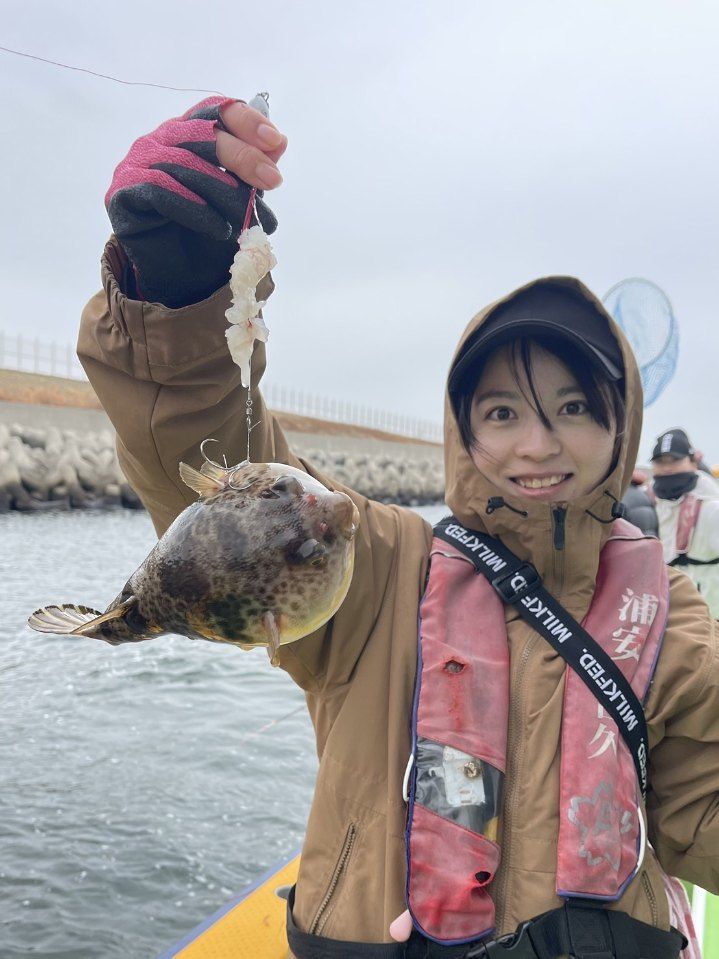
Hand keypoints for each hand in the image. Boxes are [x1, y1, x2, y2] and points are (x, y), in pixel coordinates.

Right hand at [106, 96, 287, 307]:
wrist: (177, 276)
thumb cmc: (207, 231)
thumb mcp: (238, 198)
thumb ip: (253, 170)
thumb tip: (280, 142)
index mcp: (188, 133)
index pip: (214, 111)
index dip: (245, 121)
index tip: (275, 141)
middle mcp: (160, 140)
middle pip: (202, 133)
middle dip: (242, 156)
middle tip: (272, 180)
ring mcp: (137, 163)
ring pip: (184, 163)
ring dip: (223, 192)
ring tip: (246, 218)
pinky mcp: (121, 191)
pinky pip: (160, 189)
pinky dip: (194, 209)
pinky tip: (218, 228)